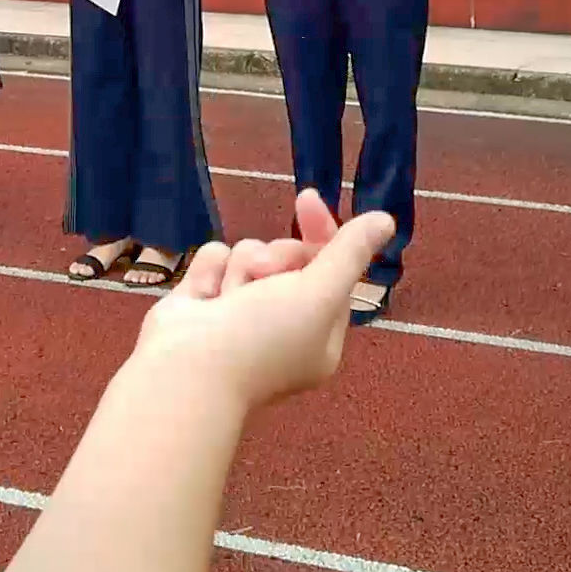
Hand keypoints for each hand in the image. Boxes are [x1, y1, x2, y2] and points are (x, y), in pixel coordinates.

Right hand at [130, 189, 395, 410]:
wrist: (185, 370)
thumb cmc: (262, 337)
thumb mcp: (318, 294)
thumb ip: (349, 253)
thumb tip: (386, 219)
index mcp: (319, 335)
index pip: (331, 270)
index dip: (322, 234)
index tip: (307, 201)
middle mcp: (282, 326)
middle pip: (289, 258)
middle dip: (275, 259)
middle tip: (266, 275)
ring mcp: (239, 314)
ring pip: (250, 254)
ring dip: (240, 269)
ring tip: (228, 298)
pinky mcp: (204, 302)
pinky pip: (215, 260)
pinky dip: (209, 273)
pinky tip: (202, 298)